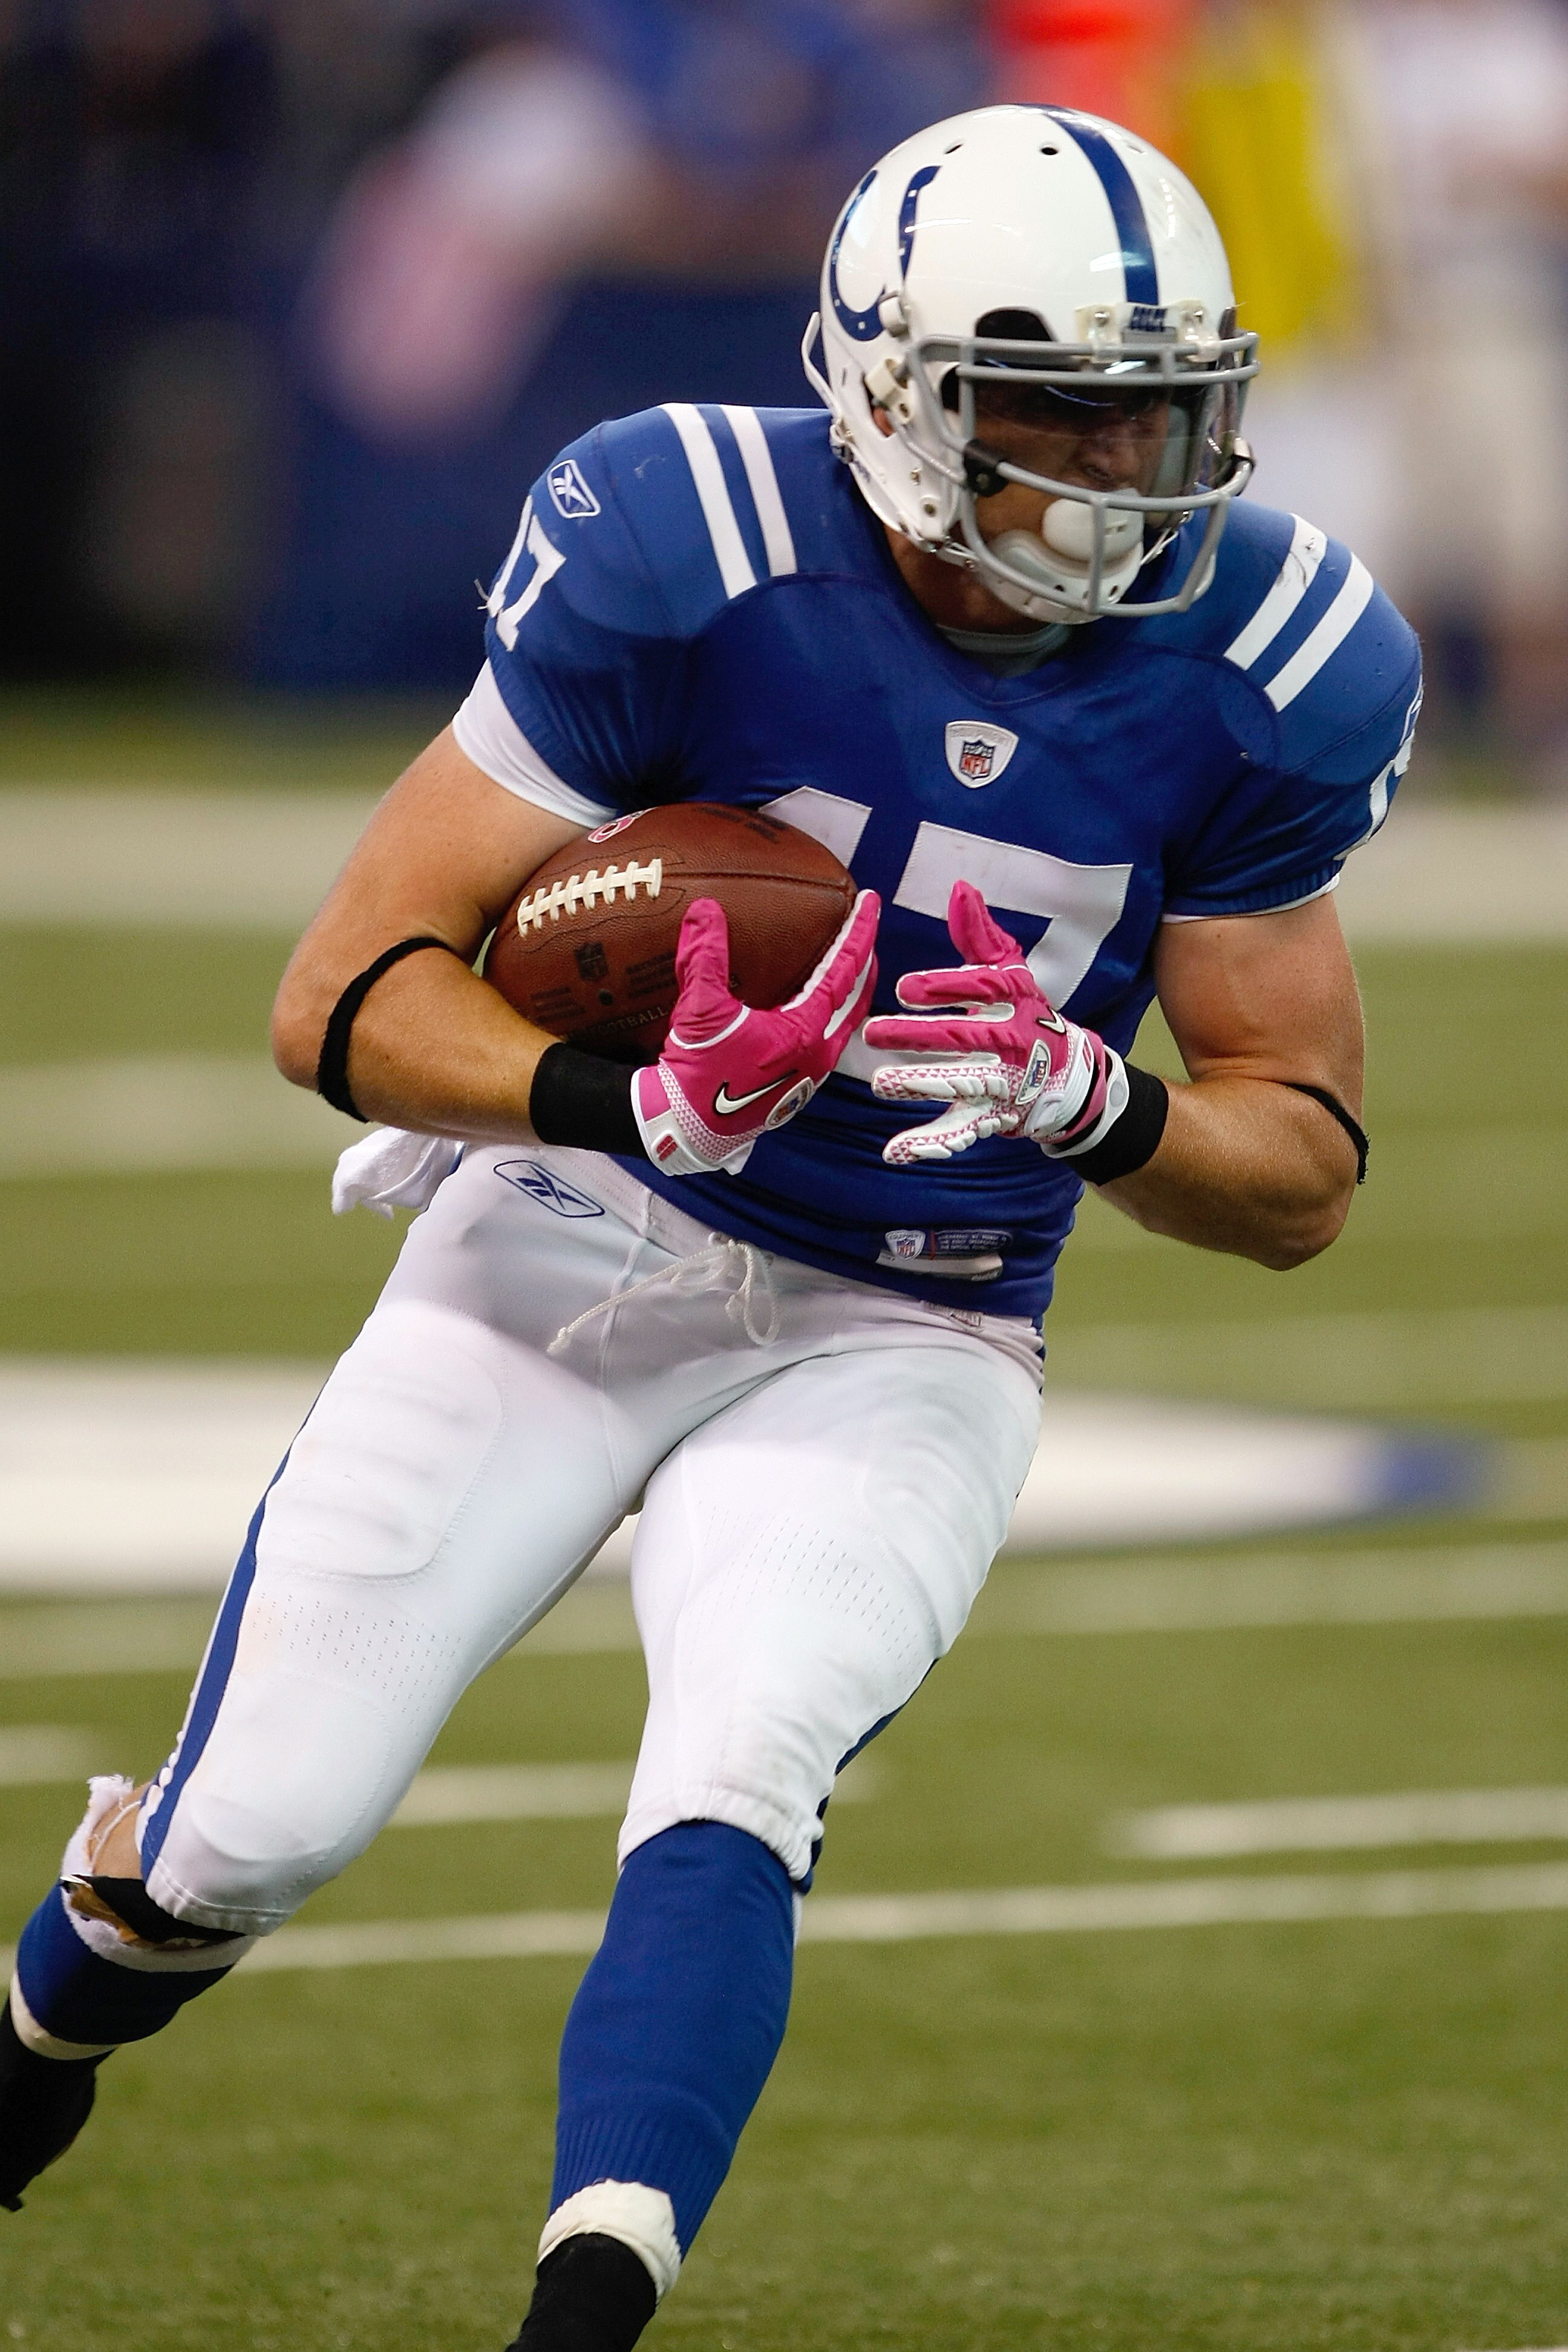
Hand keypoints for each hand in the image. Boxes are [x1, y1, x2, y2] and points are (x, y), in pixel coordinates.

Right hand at [632, 890, 879, 1175]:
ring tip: (845, 973)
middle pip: (855, 1001)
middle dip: (864, 965)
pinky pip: (824, 1046)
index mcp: (803, 1032)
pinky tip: (810, 1015)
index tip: (871, 903)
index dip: (859, 933)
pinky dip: (827, 1021)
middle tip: (865, 935)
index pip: (843, 972)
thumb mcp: (700, 1010)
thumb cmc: (696, 1074)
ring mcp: (807, 1077)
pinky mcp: (793, 1091)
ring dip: (848, 996)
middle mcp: (816, 1056)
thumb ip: (705, 955)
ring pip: (841, 1027)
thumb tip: (706, 908)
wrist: (685, 1130)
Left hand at [864, 880, 1124, 1166]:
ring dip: (923, 1086)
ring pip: (962, 1085)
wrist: (1070, 1075)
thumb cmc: (1027, 1014)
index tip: (904, 989)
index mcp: (1015, 1001)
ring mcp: (1002, 1083)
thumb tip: (960, 888)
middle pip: (965, 1037)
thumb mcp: (1011, 971)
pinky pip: (960, 1132)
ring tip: (883, 1084)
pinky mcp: (991, 1118)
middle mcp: (1012, 1042)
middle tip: (873, 1032)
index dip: (944, 986)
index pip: (981, 988)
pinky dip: (929, 1144)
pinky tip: (895, 1151)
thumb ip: (980, 934)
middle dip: (920, 1037)